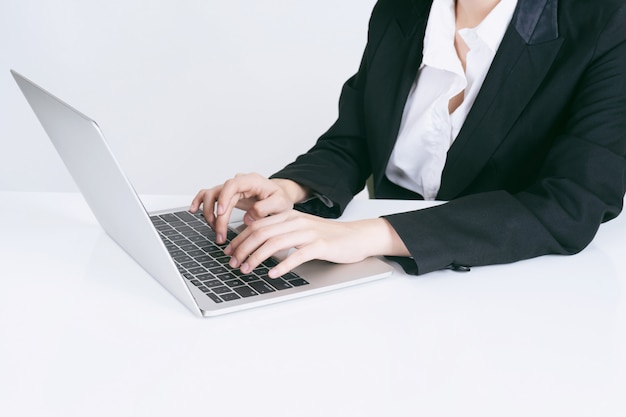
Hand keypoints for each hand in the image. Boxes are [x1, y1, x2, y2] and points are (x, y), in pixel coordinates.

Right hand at [189, 173, 308, 243]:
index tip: (221, 214)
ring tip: (215, 231)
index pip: (232, 184)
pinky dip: (200, 202)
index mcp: (252, 181)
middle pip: (219, 194)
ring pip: (211, 195)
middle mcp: (238, 182)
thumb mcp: (281, 203)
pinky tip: (193, 210)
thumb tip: (248, 218)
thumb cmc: (280, 198)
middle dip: (217, 217)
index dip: (224, 198)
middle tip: (221, 235)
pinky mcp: (226, 195)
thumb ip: (266, 208)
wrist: (280, 196)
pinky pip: (208, 195)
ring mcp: (231, 189)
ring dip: (209, 214)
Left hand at [224, 210, 409, 276]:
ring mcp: (308, 232)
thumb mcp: (300, 230)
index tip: (229, 253)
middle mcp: (296, 221)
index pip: (257, 225)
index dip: (239, 239)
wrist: (356, 236)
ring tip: (247, 269)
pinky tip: (273, 274)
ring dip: (257, 258)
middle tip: (233, 263)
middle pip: (261, 233)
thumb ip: (281, 233)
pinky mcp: (320, 245)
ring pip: (275, 243)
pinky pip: (297, 255)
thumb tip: (256, 246)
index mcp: (289, 216)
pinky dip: (282, 265)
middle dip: (243, 249)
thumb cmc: (328, 237)